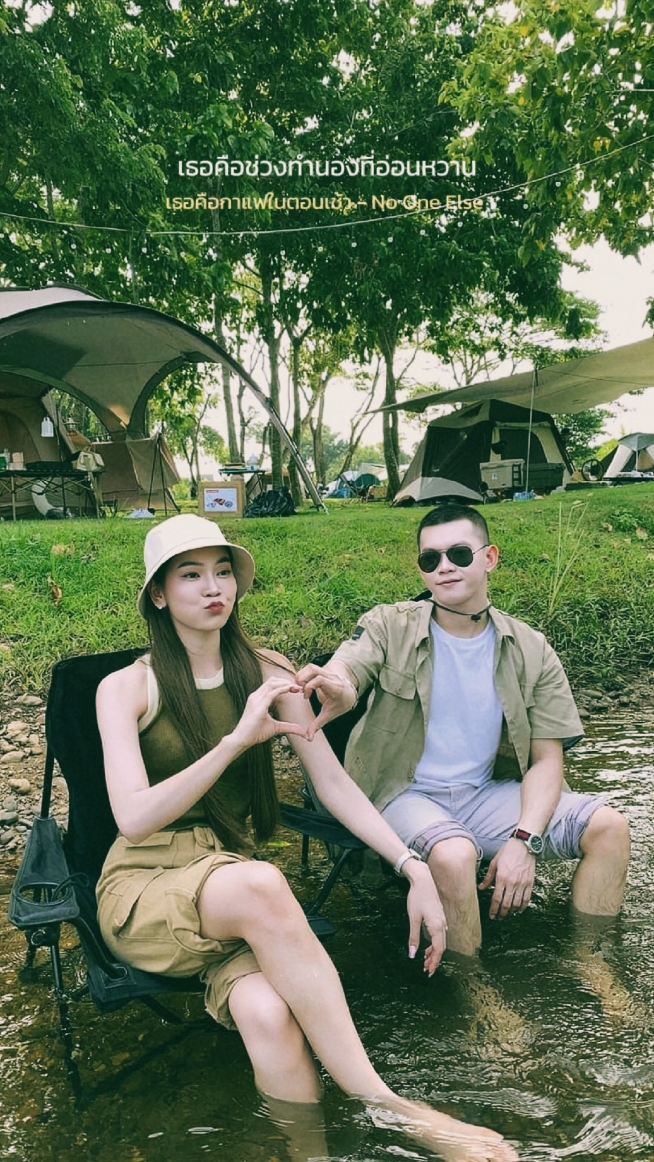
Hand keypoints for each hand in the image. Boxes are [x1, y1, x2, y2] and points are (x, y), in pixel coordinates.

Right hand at [230, 677, 310, 751]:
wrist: (242, 740)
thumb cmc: (255, 733)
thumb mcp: (276, 728)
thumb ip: (289, 727)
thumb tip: (303, 732)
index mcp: (258, 699)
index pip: (272, 685)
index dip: (284, 684)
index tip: (296, 688)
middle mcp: (256, 696)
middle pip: (272, 681)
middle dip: (286, 681)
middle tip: (299, 687)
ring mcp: (256, 700)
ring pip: (272, 683)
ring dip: (285, 683)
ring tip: (296, 688)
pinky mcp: (258, 706)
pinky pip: (271, 693)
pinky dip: (282, 689)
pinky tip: (290, 690)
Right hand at [294, 663, 357, 740]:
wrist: (349, 695)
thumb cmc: (339, 706)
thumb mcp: (329, 715)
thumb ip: (317, 725)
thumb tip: (309, 739)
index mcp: (335, 688)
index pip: (320, 680)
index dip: (309, 687)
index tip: (306, 697)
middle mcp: (331, 677)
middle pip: (314, 670)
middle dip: (302, 678)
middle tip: (298, 690)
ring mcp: (328, 672)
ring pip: (312, 667)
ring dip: (302, 675)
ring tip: (299, 687)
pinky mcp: (323, 670)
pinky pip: (311, 668)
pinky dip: (304, 674)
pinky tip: (302, 684)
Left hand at [403, 860, 447, 975]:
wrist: (424, 879)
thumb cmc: (417, 897)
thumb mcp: (413, 918)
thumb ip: (413, 937)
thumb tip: (412, 954)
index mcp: (437, 926)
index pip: (439, 949)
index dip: (434, 962)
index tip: (428, 971)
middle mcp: (442, 925)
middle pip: (442, 947)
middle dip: (434, 960)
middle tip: (426, 969)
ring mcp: (442, 920)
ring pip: (441, 941)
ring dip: (434, 952)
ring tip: (425, 960)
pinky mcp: (440, 917)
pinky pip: (440, 935)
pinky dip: (435, 943)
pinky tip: (427, 946)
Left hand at [479, 838, 535, 919]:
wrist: (524, 845)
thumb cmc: (508, 852)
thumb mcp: (495, 863)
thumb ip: (488, 877)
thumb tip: (481, 887)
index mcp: (502, 878)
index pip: (496, 899)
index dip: (494, 910)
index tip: (492, 915)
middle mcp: (512, 883)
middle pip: (506, 904)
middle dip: (502, 913)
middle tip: (499, 917)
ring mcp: (522, 884)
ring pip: (517, 904)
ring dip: (512, 912)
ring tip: (507, 914)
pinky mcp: (530, 883)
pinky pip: (527, 899)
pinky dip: (523, 907)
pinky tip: (519, 910)